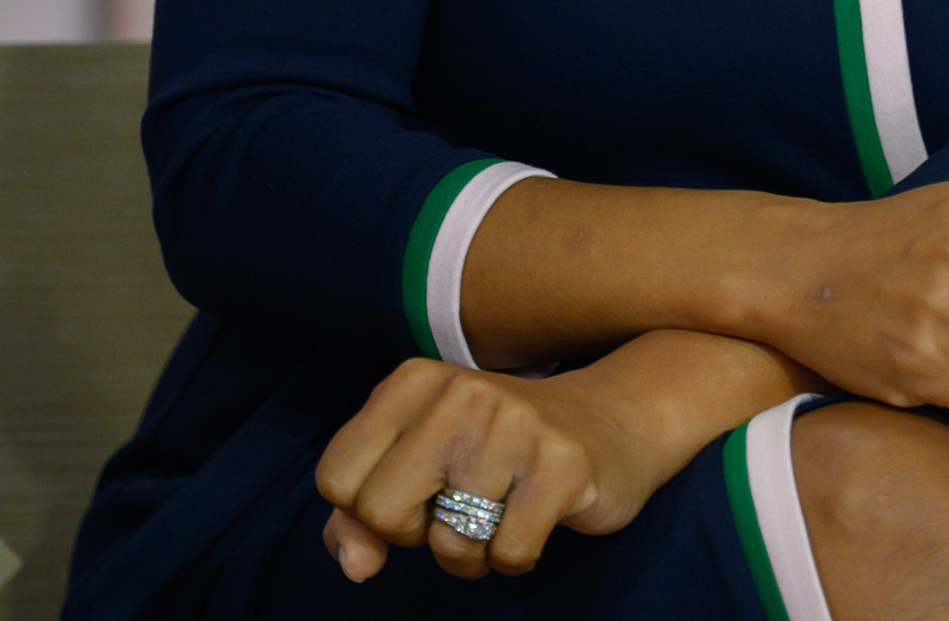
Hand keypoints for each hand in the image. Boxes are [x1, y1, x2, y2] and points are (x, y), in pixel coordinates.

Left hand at [316, 356, 688, 582]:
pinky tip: (534, 520)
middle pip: (381, 512)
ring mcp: (513, 425)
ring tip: (500, 514)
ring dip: (473, 554)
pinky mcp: (562, 464)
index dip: (369, 511)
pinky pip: (509, 554)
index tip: (415, 496)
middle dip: (415, 536)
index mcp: (412, 382)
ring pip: (450, 543)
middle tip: (455, 510)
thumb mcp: (420, 464)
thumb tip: (353, 565)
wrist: (612, 422)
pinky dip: (516, 558)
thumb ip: (362, 513)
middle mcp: (458, 393)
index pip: (336, 478)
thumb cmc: (498, 452)